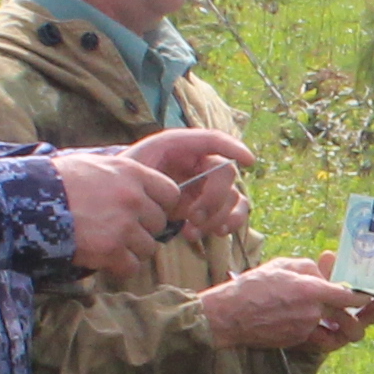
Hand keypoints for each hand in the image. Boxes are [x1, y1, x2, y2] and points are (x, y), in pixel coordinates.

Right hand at [51, 146, 175, 279]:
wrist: (30, 201)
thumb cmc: (57, 180)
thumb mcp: (94, 164)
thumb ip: (122, 175)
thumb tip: (138, 186)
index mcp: (131, 173)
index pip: (170, 193)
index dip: (159, 204)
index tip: (145, 211)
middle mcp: (133, 199)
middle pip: (159, 223)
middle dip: (143, 229)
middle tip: (120, 230)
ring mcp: (123, 226)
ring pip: (148, 247)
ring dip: (132, 249)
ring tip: (110, 244)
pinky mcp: (110, 251)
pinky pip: (132, 267)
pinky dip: (120, 267)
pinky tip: (104, 258)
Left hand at [132, 122, 254, 246]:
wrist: (124, 200)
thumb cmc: (129, 180)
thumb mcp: (134, 169)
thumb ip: (152, 170)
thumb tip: (178, 191)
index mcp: (183, 147)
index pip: (214, 140)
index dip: (234, 147)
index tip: (249, 161)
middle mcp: (202, 162)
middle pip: (226, 174)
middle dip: (213, 199)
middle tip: (192, 218)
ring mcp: (209, 184)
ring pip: (233, 196)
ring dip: (217, 217)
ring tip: (191, 232)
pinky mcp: (213, 205)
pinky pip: (236, 211)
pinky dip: (231, 222)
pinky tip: (216, 232)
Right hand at [196, 254, 373, 353]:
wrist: (228, 316)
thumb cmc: (252, 287)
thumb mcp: (282, 266)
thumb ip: (309, 268)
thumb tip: (324, 272)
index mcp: (311, 290)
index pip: (349, 296)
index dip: (363, 298)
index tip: (369, 296)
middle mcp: (312, 313)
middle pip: (348, 323)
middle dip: (358, 324)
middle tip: (360, 321)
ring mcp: (304, 331)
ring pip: (334, 337)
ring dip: (341, 335)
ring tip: (343, 329)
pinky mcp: (295, 343)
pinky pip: (316, 341)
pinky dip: (320, 337)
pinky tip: (318, 330)